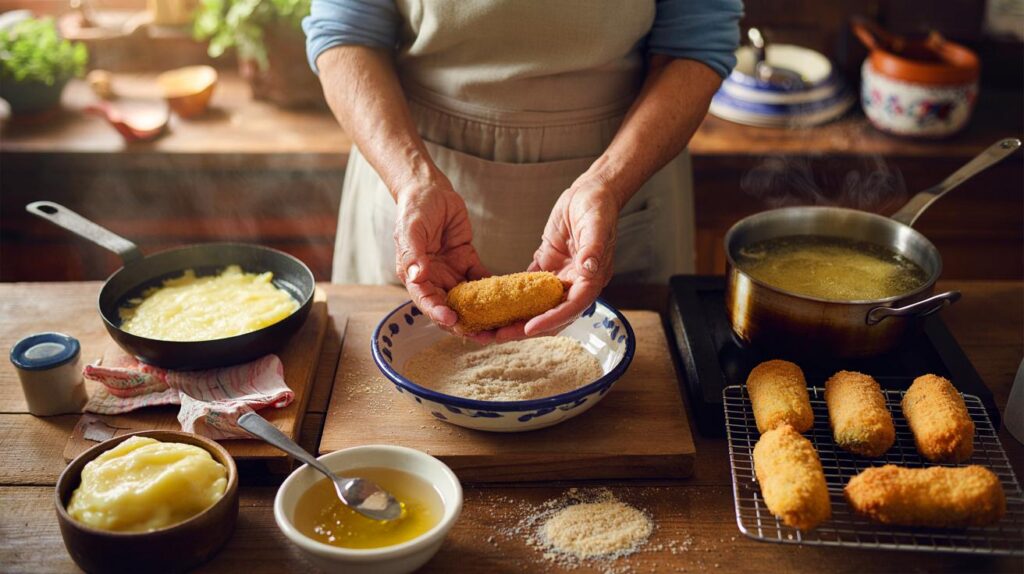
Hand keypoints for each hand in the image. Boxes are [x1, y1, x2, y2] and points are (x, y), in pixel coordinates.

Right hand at [394, 178, 488, 335]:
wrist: (430, 189)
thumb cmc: (414, 208)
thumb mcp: (410, 229)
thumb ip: (413, 254)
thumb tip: (418, 277)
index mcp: (415, 275)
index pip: (427, 301)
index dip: (439, 314)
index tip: (454, 321)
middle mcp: (433, 278)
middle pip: (449, 308)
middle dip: (465, 324)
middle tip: (484, 335)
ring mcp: (451, 272)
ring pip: (467, 300)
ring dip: (482, 313)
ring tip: (500, 326)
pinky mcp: (467, 261)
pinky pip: (481, 280)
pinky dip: (494, 290)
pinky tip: (510, 300)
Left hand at [492, 175, 622, 341]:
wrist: (592, 192)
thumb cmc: (598, 207)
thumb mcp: (597, 224)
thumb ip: (593, 248)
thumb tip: (588, 268)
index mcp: (591, 279)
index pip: (571, 307)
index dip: (550, 320)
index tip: (529, 328)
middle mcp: (575, 284)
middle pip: (550, 315)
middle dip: (524, 328)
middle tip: (496, 336)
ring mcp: (560, 277)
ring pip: (536, 307)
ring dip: (514, 319)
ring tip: (488, 328)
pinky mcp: (546, 267)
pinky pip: (527, 288)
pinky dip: (511, 298)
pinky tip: (490, 305)